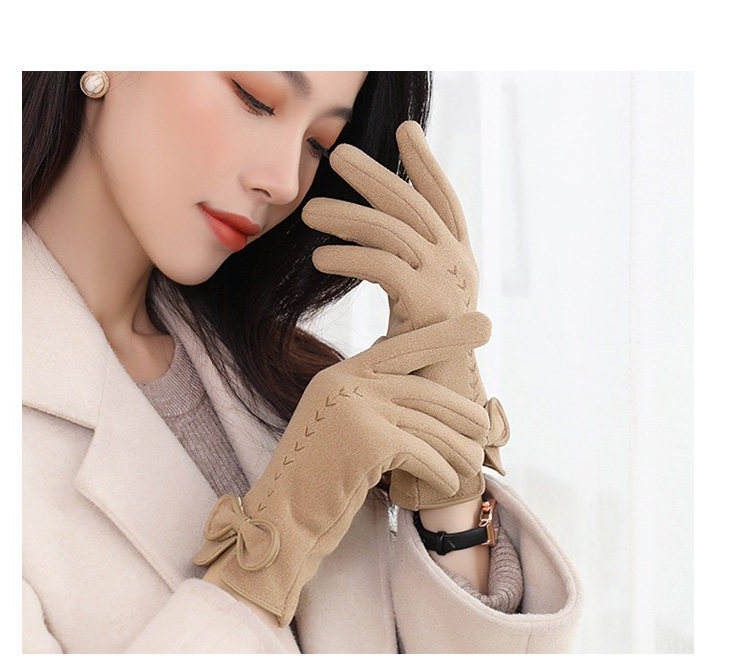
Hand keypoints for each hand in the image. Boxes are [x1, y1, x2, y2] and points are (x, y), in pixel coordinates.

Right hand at [194, 312, 493, 625]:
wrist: (281, 521)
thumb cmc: (316, 482)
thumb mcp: (339, 429)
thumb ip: (369, 404)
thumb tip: (418, 393)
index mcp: (338, 376)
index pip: (399, 349)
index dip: (442, 339)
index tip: (482, 324)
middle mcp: (345, 383)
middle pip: (421, 390)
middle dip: (459, 409)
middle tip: (486, 426)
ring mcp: (356, 408)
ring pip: (427, 424)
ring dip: (456, 448)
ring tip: (474, 463)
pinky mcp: (368, 439)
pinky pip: (421, 452)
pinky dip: (441, 471)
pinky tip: (450, 482)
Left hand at [301, 121, 508, 509]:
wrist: (442, 419)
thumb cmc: (421, 370)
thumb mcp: (413, 315)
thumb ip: (403, 278)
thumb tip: (378, 255)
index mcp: (459, 264)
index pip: (443, 201)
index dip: (425, 164)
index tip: (405, 131)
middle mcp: (460, 266)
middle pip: (415, 205)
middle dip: (378, 175)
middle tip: (338, 153)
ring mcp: (448, 282)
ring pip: (393, 231)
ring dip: (347, 216)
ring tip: (307, 213)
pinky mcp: (428, 304)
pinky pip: (382, 265)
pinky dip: (348, 256)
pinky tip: (318, 256)